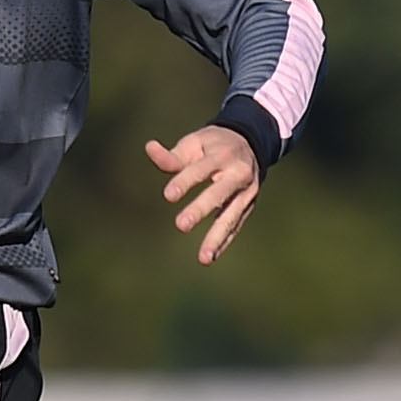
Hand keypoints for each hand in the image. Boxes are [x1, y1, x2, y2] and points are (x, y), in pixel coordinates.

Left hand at [144, 124, 261, 265]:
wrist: (251, 144)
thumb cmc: (213, 145)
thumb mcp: (194, 142)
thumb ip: (173, 155)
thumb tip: (149, 149)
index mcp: (222, 154)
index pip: (202, 169)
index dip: (186, 181)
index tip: (168, 196)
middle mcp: (238, 173)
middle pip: (219, 193)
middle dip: (200, 209)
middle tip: (181, 225)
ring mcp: (247, 192)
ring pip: (231, 216)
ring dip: (216, 237)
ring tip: (203, 258)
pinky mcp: (249, 205)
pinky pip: (235, 225)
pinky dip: (224, 241)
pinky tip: (210, 256)